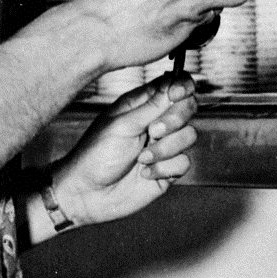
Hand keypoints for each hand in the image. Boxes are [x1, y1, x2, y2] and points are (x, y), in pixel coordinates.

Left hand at [49, 76, 198, 227]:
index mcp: (142, 105)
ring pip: (189, 135)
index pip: (173, 86)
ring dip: (166, 149)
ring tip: (142, 158)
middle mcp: (155, 122)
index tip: (177, 95)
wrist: (88, 194)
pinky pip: (184, 162)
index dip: (182, 87)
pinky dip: (164, 168)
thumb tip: (176, 83)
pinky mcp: (167, 169)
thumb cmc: (96, 155)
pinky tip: (145, 173)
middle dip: (174, 120)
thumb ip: (153, 106)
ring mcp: (163, 146)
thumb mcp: (123, 125)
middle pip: (187, 108)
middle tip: (152, 132)